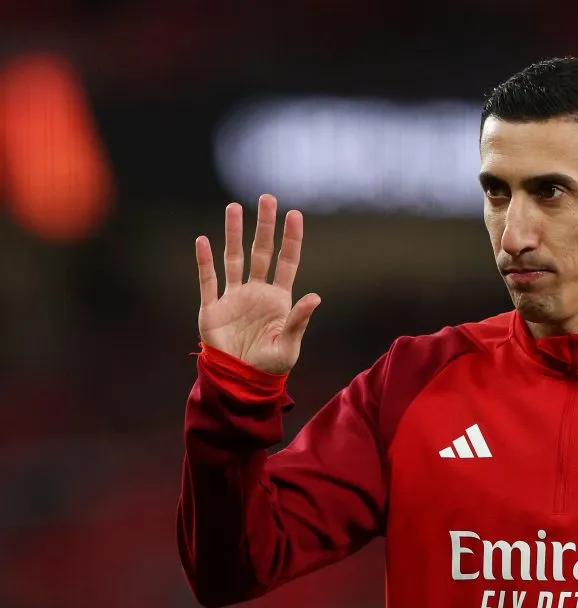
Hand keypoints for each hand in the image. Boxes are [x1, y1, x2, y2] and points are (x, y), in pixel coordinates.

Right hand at [195, 194, 319, 373]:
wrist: (240, 382)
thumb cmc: (270, 366)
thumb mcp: (288, 345)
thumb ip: (298, 320)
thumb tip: (316, 297)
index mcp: (279, 299)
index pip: (287, 262)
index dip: (291, 238)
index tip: (295, 214)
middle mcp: (257, 292)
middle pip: (261, 252)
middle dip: (264, 226)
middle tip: (267, 198)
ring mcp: (234, 298)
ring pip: (233, 258)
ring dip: (233, 234)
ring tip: (234, 207)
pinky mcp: (212, 308)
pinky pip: (207, 281)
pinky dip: (204, 262)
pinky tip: (203, 240)